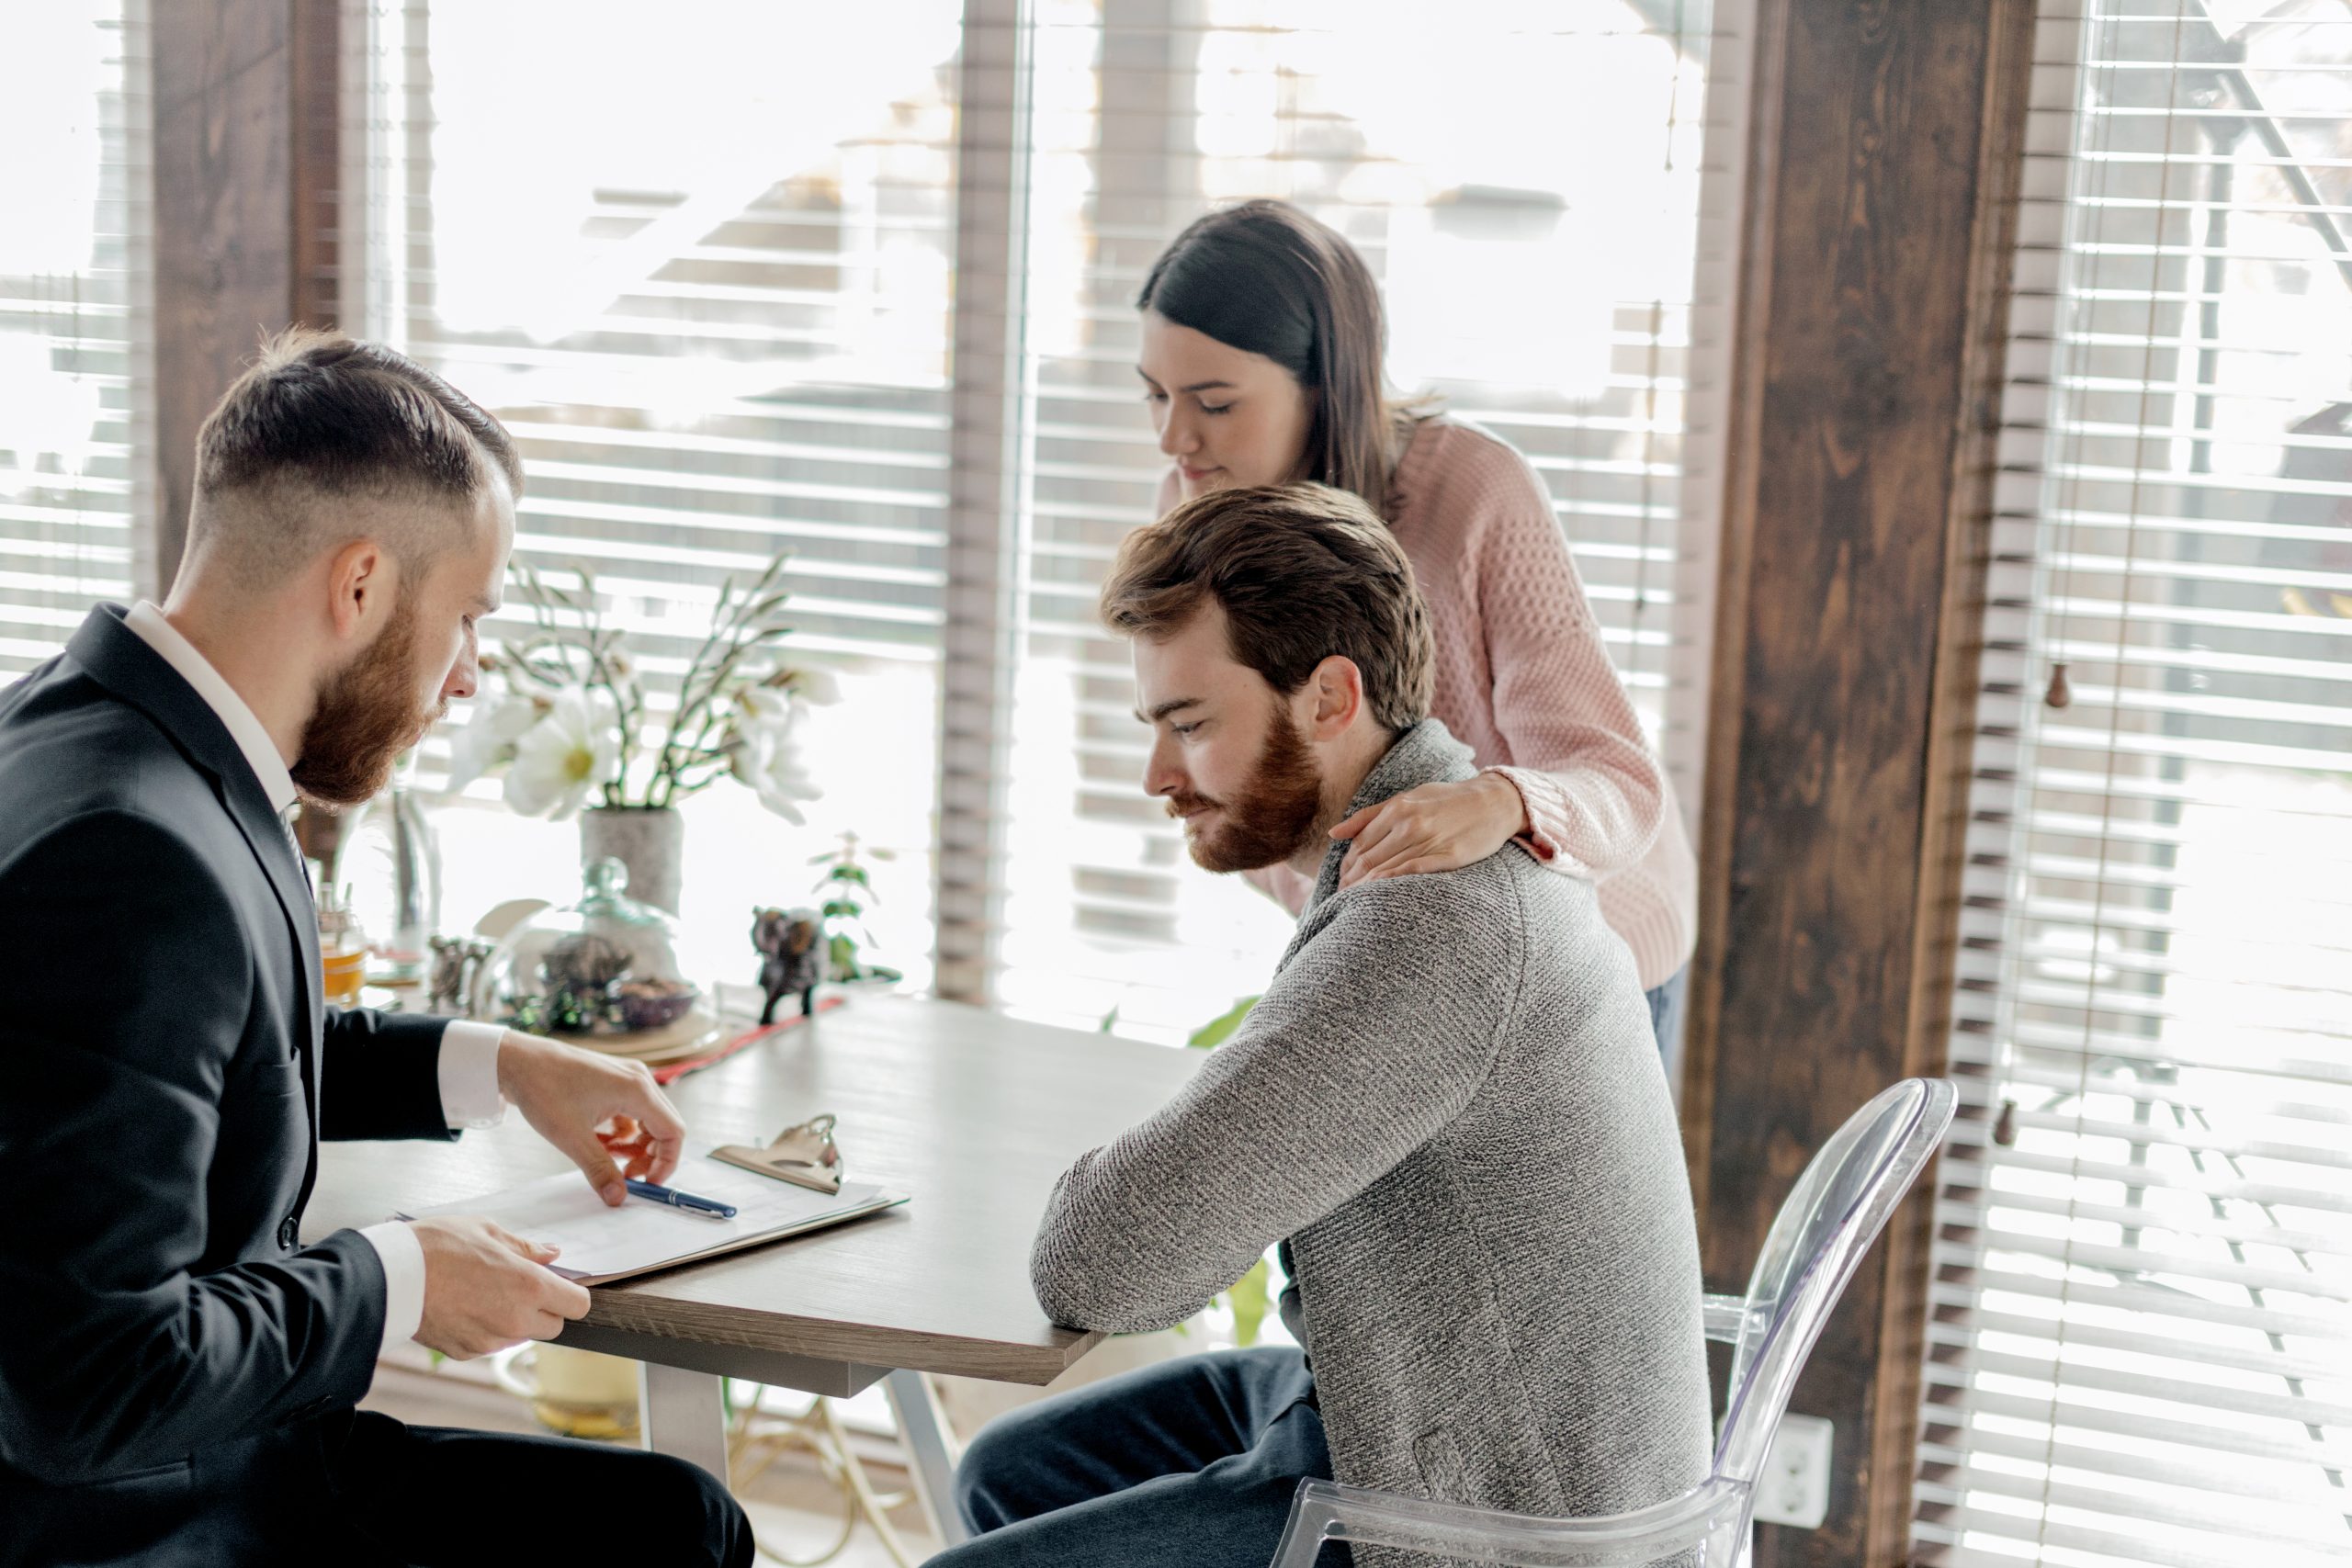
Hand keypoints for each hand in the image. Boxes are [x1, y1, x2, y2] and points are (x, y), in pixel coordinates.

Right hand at [410, 1214, 592, 1358]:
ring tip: (485, 1292)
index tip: (559, 1284)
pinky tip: (465, 1306)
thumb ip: (526, 1248)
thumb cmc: (436, 1246)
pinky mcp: (466, 1352)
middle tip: (519, 1285)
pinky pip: (491, 1343)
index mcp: (528, 1286)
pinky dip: (487, 1329)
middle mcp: (514, 1320)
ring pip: (522, 1336)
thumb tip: (552, 1255)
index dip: (572, 1293)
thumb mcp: (487, 1231)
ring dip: (515, 1319)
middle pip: (554, 1326)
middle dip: (545, 1308)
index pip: (578, 1305)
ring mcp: (490, 1341)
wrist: (388, 1277)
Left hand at [498, 1031, 685, 1205]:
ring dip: (634, 1145)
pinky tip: (598, 1143)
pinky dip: (620, 1133)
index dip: (666, 1163)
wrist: (516, 1061)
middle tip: (627, 1177)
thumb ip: (599, 1170)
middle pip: (664, 1126)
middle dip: (650, 1156)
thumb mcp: (572, 1138)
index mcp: (637, 1089)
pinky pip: (630, 1113)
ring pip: (647, 1120)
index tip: (647, 1184)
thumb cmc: (543, 1090)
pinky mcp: (612, 1081)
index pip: (673, 1132)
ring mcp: (626, 1078)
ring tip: (608, 1159)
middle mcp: (638, 1080)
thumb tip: (618, 1198)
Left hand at [1330, 773, 1527, 890]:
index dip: (1346, 866)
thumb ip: (1370, 816)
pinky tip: (1379, 896)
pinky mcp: (1447, 856)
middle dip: (1350, 881)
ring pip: (1385, 869)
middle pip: (1368, 859)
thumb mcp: (1408, 798)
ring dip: (1365, 888)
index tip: (1342, 880)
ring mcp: (1428, 840)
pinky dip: (1390, 885)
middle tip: (1342, 897)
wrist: (1494, 801)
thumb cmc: (1448, 800)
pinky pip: (1410, 873)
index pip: (1359, 844)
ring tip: (1354, 903)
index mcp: (1397, 808)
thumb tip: (1334, 833)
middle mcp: (1409, 823)